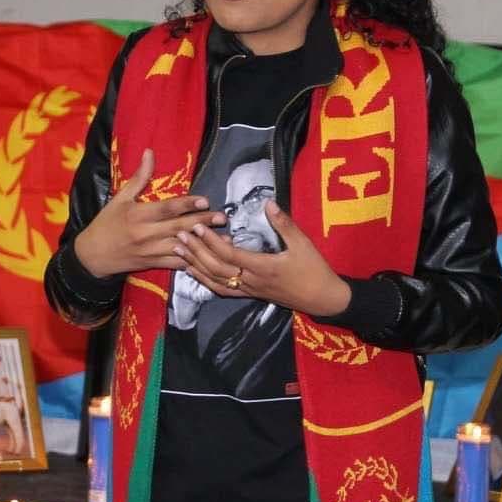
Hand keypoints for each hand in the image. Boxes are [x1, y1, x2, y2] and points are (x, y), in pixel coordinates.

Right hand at [72, 150, 223, 278]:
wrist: (92, 256)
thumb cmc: (106, 224)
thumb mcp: (119, 199)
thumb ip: (139, 178)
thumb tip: (150, 153)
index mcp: (137, 215)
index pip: (166, 209)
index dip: (186, 205)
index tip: (205, 201)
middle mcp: (145, 234)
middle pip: (178, 228)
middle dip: (202, 223)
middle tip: (222, 217)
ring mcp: (150, 251)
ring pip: (181, 248)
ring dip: (203, 244)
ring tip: (223, 240)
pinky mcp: (153, 264)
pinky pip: (175, 264)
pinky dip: (192, 261)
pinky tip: (208, 258)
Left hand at [173, 201, 351, 317]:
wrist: (322, 298)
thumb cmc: (314, 269)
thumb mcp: (303, 244)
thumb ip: (284, 224)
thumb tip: (268, 203)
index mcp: (263, 267)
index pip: (230, 255)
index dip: (211, 242)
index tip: (197, 227)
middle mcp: (251, 281)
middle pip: (216, 268)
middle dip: (196, 252)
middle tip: (179, 235)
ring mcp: (249, 290)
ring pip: (215, 281)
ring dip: (195, 266)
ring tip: (178, 251)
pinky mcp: (250, 294)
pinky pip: (222, 290)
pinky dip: (205, 280)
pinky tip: (193, 271)